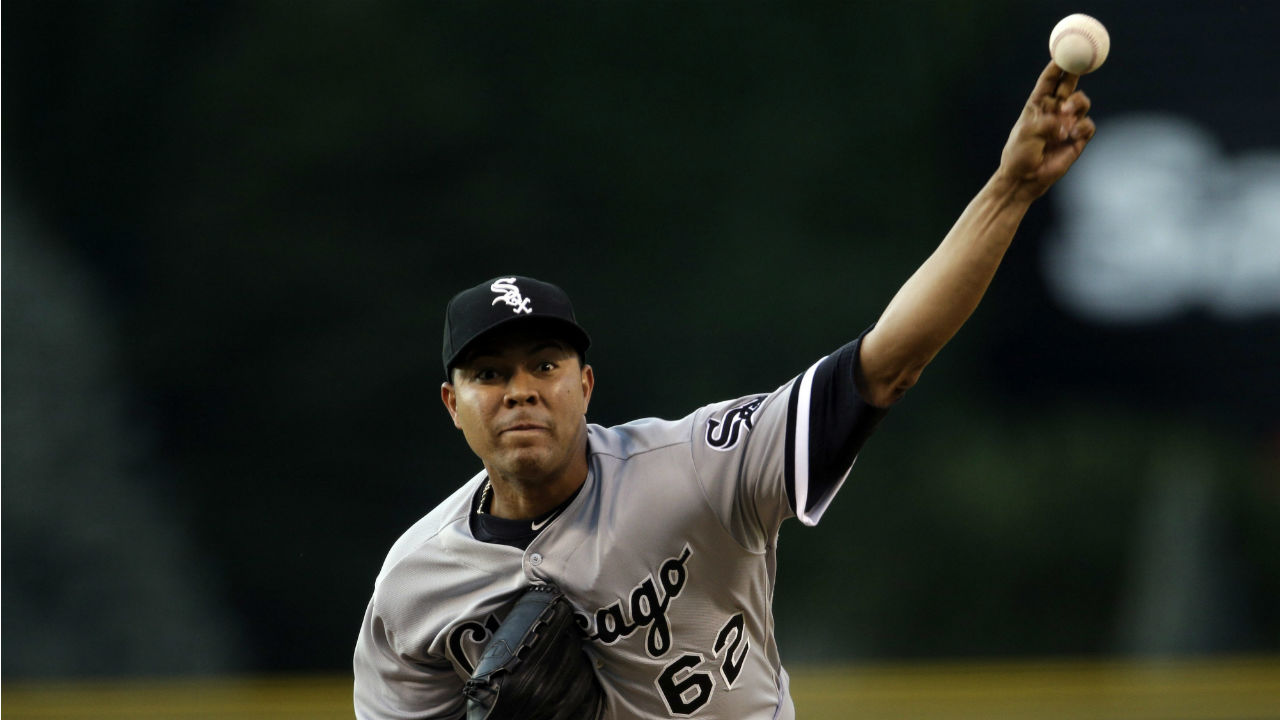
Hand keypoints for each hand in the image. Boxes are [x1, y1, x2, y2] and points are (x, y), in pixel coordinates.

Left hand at [998, 61, 1095, 201]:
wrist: (1025, 179)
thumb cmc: (1019, 154)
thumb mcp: (1027, 133)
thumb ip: (1047, 122)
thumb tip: (1065, 122)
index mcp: (1038, 105)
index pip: (1049, 81)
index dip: (1057, 66)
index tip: (1063, 53)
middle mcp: (1054, 111)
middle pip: (1069, 85)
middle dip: (1075, 72)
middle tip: (1080, 62)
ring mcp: (1067, 123)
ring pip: (1082, 102)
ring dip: (1077, 104)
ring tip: (1066, 113)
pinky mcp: (1077, 138)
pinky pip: (1087, 125)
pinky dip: (1081, 127)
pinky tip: (1070, 136)